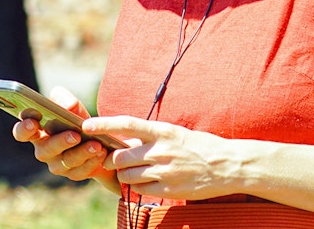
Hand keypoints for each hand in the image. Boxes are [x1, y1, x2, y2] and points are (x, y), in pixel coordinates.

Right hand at [11, 86, 109, 182]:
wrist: (97, 138)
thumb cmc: (76, 119)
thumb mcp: (71, 106)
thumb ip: (65, 99)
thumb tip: (68, 105)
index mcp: (36, 132)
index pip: (21, 132)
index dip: (24, 129)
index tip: (33, 122)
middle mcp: (43, 150)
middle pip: (45, 150)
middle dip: (60, 142)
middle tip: (76, 135)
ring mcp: (57, 164)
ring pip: (65, 162)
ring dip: (82, 153)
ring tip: (96, 144)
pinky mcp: (73, 173)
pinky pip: (80, 171)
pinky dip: (92, 161)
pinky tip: (102, 152)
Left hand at [83, 116, 233, 200]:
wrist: (226, 165)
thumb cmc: (200, 146)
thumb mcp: (175, 133)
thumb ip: (151, 136)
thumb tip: (126, 139)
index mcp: (162, 131)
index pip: (126, 124)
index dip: (103, 124)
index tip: (87, 125)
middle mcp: (160, 150)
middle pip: (120, 156)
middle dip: (114, 160)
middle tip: (117, 160)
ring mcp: (163, 172)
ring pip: (126, 175)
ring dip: (124, 174)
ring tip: (135, 171)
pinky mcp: (167, 190)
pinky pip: (139, 190)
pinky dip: (137, 186)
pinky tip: (147, 182)